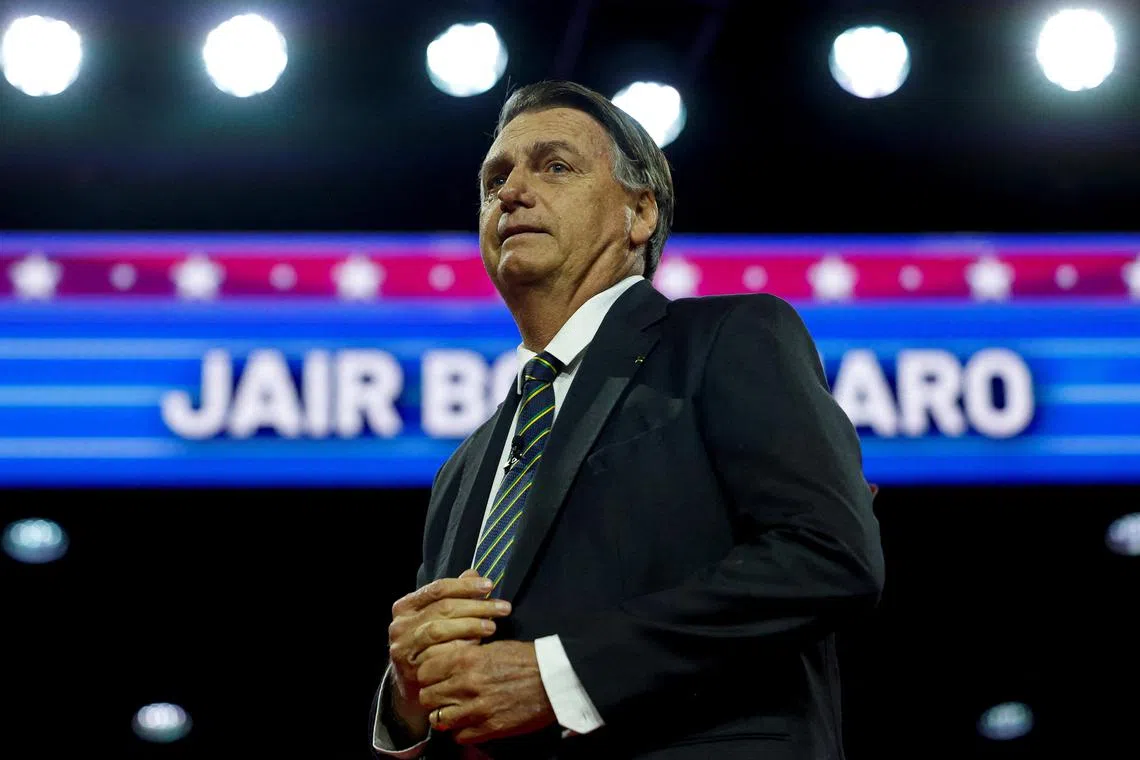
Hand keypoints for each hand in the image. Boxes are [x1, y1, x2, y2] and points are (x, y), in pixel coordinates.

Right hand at [387, 569, 512, 732]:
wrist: (415, 684)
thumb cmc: (432, 644)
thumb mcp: (439, 617)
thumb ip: (455, 595)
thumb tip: (474, 573)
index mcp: (405, 606)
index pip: (438, 588)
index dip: (465, 585)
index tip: (489, 586)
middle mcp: (400, 625)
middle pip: (443, 608)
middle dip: (476, 606)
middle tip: (503, 608)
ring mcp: (403, 647)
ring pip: (439, 630)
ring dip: (470, 626)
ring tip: (493, 626)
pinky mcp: (410, 669)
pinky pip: (439, 654)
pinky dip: (460, 647)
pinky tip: (478, 646)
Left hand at [416, 640, 556, 744]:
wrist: (554, 678)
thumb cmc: (527, 659)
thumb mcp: (493, 647)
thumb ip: (466, 656)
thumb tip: (447, 664)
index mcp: (466, 659)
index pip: (425, 671)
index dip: (428, 676)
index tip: (434, 678)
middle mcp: (466, 684)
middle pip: (427, 697)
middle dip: (433, 697)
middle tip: (443, 697)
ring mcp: (477, 709)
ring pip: (439, 720)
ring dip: (444, 716)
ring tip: (454, 712)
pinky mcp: (489, 728)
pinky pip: (459, 736)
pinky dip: (461, 732)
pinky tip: (469, 724)